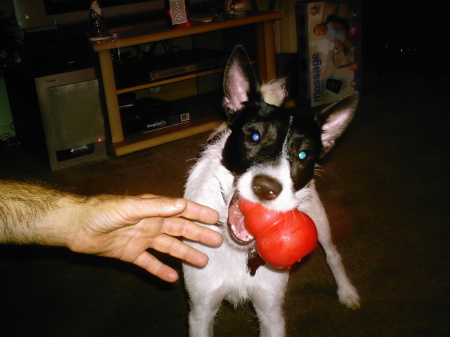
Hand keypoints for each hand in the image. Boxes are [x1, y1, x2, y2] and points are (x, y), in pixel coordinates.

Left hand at [66, 194, 221, 281]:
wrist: (77, 226)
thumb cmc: (104, 211)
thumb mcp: (131, 207)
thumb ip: (157, 207)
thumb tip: (182, 205)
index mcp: (153, 208)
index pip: (181, 210)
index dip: (198, 213)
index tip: (215, 218)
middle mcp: (151, 223)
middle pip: (180, 230)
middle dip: (198, 235)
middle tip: (217, 241)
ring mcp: (142, 239)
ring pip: (169, 247)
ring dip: (185, 253)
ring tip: (202, 262)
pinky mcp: (131, 253)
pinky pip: (150, 263)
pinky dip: (160, 270)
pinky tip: (172, 278)